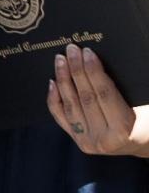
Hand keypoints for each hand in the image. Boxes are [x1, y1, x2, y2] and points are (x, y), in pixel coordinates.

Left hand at [45, 43, 148, 159]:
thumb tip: (105, 61)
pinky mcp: (77, 141)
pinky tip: (52, 82)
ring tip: (60, 60)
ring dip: (63, 80)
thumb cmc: (147, 119)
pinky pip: (61, 117)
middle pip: (85, 98)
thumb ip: (126, 89)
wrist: (142, 143)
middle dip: (76, 71)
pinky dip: (54, 98)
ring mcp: (87, 141)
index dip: (94, 72)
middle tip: (71, 50)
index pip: (104, 94)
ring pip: (70, 105)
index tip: (87, 52)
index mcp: (124, 129)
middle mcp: (103, 139)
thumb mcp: (144, 106)